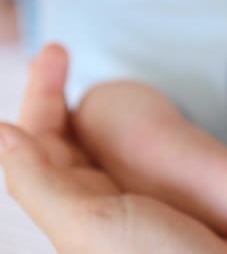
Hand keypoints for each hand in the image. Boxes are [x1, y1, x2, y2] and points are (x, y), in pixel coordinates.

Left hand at [0, 45, 226, 253]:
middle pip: (60, 138)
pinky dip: (124, 131)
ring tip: (87, 81)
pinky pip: (131, 156)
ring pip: (93, 145)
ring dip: (85, 110)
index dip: (42, 94)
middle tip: (60, 52)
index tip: (57, 52)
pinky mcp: (161, 198)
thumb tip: (2, 130)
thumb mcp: (89, 224)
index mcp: (68, 207)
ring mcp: (127, 199)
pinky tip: (136, 120)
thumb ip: (39, 180)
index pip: (39, 141)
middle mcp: (92, 202)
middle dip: (53, 93)